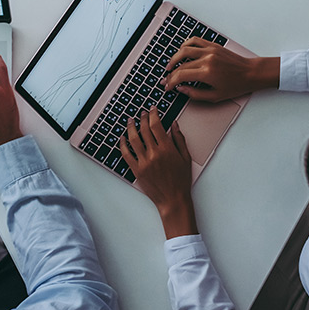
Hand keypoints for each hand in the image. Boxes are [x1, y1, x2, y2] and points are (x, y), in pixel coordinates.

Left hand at [119, 109, 196, 238]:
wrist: (173, 200)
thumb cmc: (181, 180)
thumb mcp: (185, 158)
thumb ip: (179, 139)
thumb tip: (174, 124)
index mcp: (167, 149)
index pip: (157, 125)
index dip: (153, 114)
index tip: (152, 109)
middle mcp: (154, 154)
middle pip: (144, 130)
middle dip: (143, 118)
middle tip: (142, 112)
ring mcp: (144, 162)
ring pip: (133, 139)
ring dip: (131, 127)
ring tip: (131, 120)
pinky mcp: (136, 170)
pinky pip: (126, 154)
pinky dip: (123, 144)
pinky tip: (122, 138)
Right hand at [162, 39, 278, 102]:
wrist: (251, 73)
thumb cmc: (236, 85)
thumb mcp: (215, 96)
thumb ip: (195, 94)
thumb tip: (181, 89)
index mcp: (207, 73)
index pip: (181, 75)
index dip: (171, 81)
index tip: (167, 86)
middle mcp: (207, 59)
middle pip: (181, 64)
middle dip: (171, 73)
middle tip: (167, 78)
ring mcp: (210, 50)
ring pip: (184, 49)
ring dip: (174, 58)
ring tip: (170, 65)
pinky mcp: (213, 45)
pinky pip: (195, 41)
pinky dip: (185, 45)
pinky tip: (182, 51)